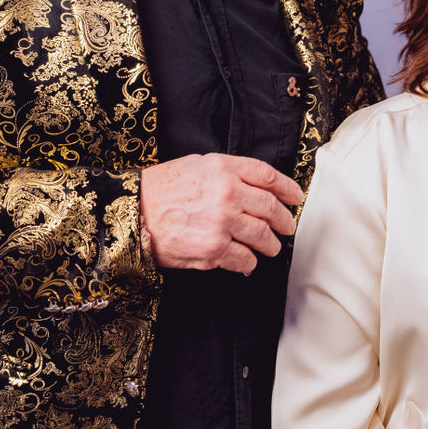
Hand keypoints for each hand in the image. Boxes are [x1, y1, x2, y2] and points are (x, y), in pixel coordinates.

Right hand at [138, 154, 304, 273]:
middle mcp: (227, 194)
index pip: (268, 176)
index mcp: (224, 169)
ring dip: (271, 245)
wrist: (131, 213)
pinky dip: (250, 262)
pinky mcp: (214, 249)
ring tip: (270, 247)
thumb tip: (257, 186)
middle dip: (285, 221)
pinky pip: (245, 259)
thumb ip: (229, 173)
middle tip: (288, 227)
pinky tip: (247, 261)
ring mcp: (222, 223)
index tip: (296, 197)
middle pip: (271, 209)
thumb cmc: (160, 190)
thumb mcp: (197, 165)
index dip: (287, 188)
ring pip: (263, 237)